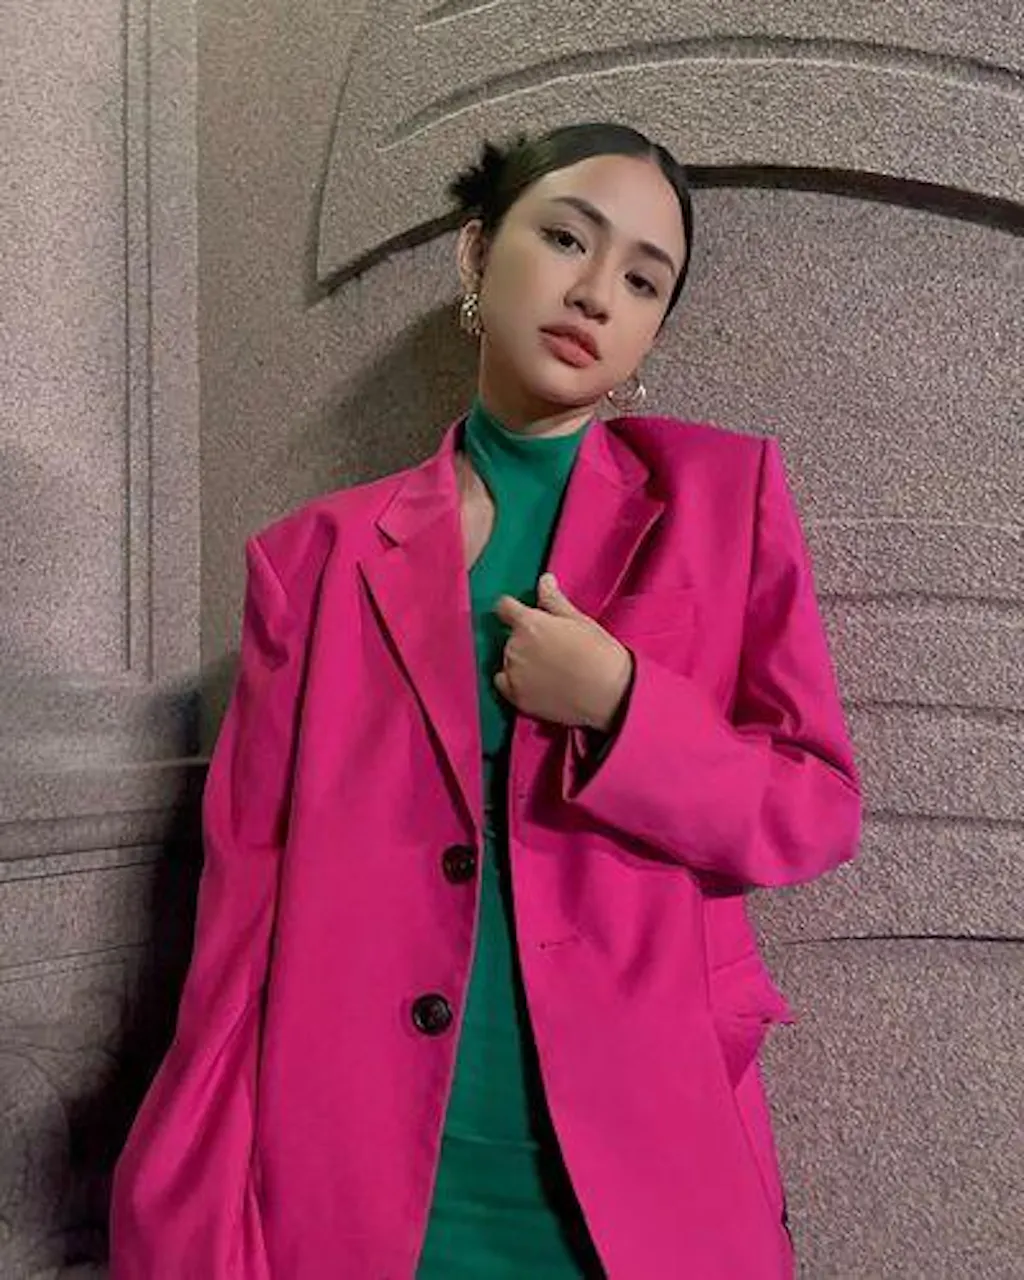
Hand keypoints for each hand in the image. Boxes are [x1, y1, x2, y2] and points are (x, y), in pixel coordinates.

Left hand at [493, 573, 633, 730]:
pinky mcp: (517, 697)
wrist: (609, 694)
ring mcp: (514, 674)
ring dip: (520, 660)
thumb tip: (544, 580)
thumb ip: (554, 600)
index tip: (520, 613)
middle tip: (551, 647)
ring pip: (507, 659)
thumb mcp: (578, 620)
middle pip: (509, 636)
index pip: (504, 607)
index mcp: (529, 623)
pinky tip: (534, 682)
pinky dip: (513, 680)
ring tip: (548, 668)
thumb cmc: (598, 654)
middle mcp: (515, 647)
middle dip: (525, 638)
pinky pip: (502, 682)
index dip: (512, 608)